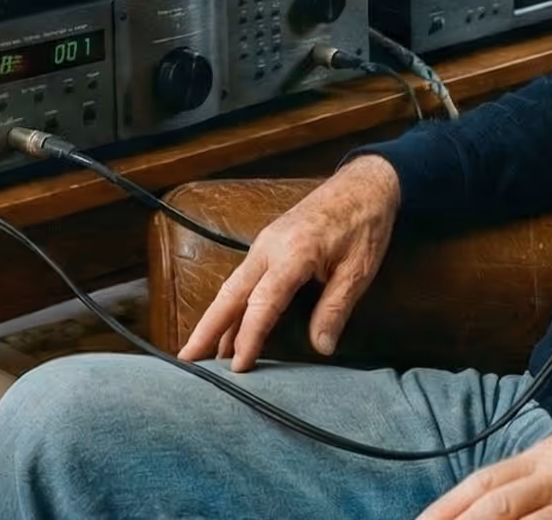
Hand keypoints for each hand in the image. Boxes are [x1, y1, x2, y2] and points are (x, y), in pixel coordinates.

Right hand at [175, 156, 401, 370]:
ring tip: (202, 352)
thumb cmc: (365, 223)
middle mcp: (269, 247)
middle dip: (207, 328)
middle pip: (230, 293)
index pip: (262, 303)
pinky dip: (231, 304)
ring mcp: (265, 243)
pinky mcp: (269, 244)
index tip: (237, 367)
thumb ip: (335, 308)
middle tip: (187, 360)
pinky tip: (230, 324)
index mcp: (293, 253)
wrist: (365, 184)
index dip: (248, 337)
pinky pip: (243, 278)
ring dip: (215, 318)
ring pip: (232, 285)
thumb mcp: (358, 270)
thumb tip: (321, 347)